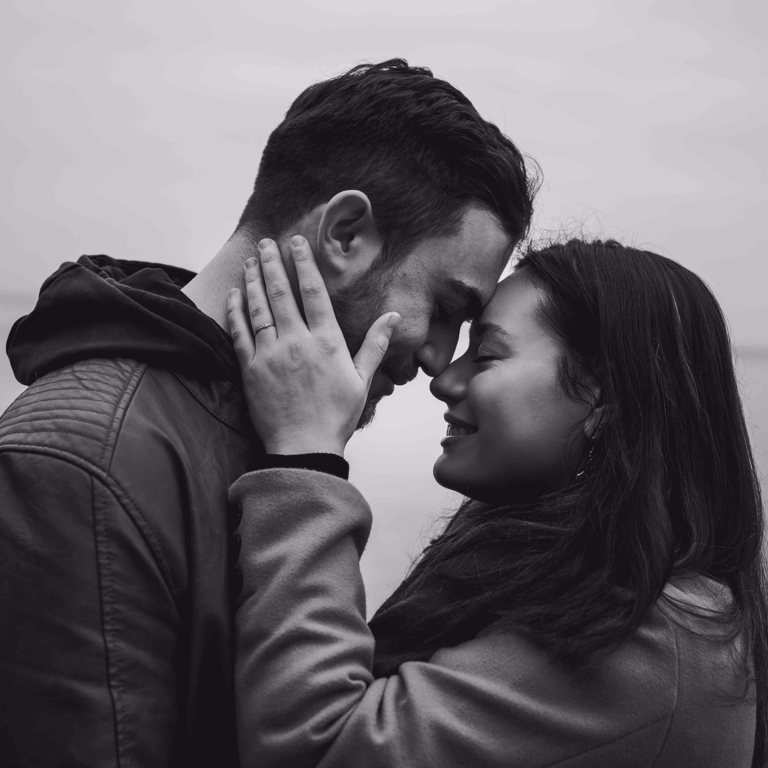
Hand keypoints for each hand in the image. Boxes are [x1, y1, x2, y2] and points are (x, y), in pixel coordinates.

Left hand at [227, 236, 400, 456]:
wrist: (304, 448)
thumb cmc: (336, 416)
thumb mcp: (363, 380)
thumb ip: (376, 344)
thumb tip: (394, 316)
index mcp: (326, 342)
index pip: (313, 292)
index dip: (303, 263)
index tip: (296, 242)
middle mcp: (297, 341)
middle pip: (281, 292)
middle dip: (273, 263)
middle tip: (267, 242)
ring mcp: (270, 354)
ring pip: (259, 307)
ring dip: (253, 280)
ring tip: (250, 260)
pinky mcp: (250, 369)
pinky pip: (239, 332)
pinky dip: (236, 310)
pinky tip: (235, 294)